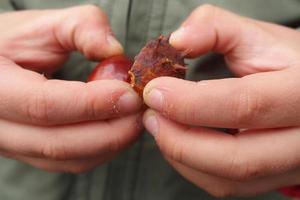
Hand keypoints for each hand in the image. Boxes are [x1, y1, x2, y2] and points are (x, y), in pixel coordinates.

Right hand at [0, 5, 141, 172]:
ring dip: (110, 143)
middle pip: (59, 144)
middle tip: (141, 110)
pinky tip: (120, 128)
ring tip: (135, 118)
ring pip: (68, 159)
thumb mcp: (43, 26)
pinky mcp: (33, 152)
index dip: (93, 103)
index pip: (45, 106)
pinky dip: (102, 149)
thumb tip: (114, 51)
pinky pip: (71, 162)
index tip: (130, 94)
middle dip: (109, 131)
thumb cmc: (17, 44)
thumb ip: (80, 28)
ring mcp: (14, 145)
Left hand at [143, 5, 299, 196]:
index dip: (190, 102)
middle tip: (152, 116)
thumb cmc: (284, 62)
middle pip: (237, 158)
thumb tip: (177, 40)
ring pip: (229, 180)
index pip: (245, 105)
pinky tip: (180, 141)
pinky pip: (227, 186)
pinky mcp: (274, 177)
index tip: (155, 92)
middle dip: (180, 140)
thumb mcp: (256, 36)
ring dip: (182, 156)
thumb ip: (215, 28)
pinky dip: (193, 167)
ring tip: (161, 127)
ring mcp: (292, 165)